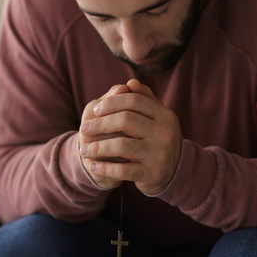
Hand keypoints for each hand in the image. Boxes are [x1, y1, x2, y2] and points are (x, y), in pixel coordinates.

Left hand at [80, 79, 182, 194]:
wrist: (172, 172)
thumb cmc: (155, 138)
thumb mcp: (154, 118)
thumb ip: (142, 99)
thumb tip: (130, 83)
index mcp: (165, 115)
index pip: (134, 100)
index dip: (111, 103)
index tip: (96, 110)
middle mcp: (165, 133)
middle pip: (126, 120)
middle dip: (100, 124)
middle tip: (84, 129)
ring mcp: (159, 154)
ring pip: (122, 145)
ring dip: (98, 148)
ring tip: (84, 150)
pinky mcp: (152, 173)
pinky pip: (122, 170)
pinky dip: (104, 168)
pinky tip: (92, 166)